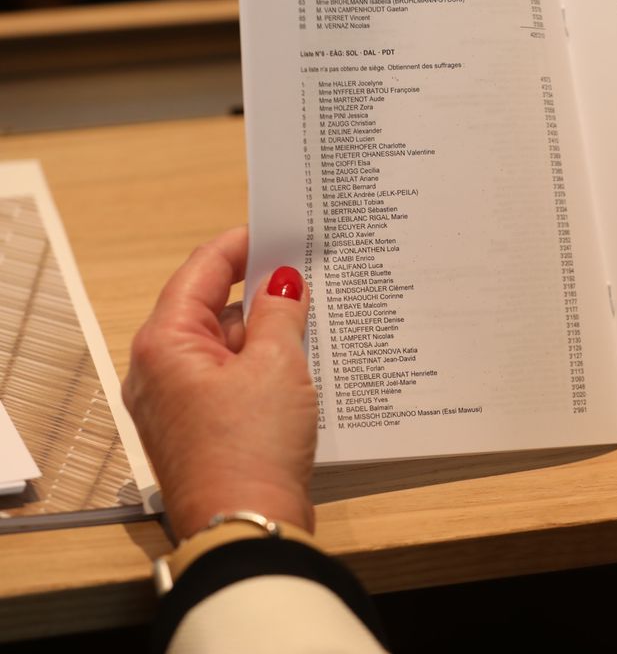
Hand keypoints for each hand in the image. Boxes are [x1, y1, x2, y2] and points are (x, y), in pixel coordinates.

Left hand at [123, 226, 316, 538]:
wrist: (247, 526)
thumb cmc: (250, 450)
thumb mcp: (277, 365)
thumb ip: (281, 313)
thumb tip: (284, 282)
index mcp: (165, 343)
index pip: (201, 270)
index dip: (241, 245)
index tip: (276, 229)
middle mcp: (161, 370)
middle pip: (212, 309)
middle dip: (260, 292)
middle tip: (307, 273)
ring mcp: (180, 403)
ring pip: (227, 347)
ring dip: (268, 333)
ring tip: (315, 319)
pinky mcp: (204, 430)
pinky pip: (234, 381)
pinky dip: (265, 367)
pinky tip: (303, 365)